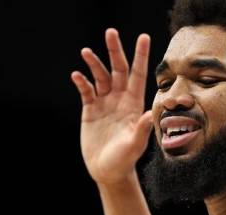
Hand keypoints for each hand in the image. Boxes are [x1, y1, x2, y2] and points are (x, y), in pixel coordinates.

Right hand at [71, 29, 153, 184]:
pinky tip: (76, 75)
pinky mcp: (90, 110)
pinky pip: (86, 91)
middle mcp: (120, 99)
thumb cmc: (125, 159)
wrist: (108, 170)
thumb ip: (141, 128)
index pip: (138, 75)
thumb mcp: (135, 145)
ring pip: (100, 77)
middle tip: (110, 32)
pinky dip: (81, 82)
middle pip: (118, 69)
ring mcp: (105, 103)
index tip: (143, 37)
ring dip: (94, 64)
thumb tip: (148, 112)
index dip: (140, 56)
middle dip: (114, 51)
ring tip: (85, 52)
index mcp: (134, 104)